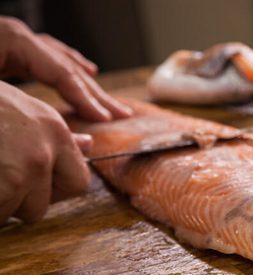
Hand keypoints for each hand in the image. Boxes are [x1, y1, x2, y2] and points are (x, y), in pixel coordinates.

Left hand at [0, 16, 131, 120]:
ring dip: (86, 82)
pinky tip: (85, 71)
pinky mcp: (7, 47)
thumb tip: (85, 143)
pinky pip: (46, 57)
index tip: (107, 121)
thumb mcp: (0, 98)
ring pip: (60, 61)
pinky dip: (68, 67)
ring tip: (107, 100)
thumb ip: (42, 118)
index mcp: (15, 40)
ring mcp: (13, 40)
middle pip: (67, 67)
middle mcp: (18, 36)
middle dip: (96, 94)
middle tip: (123, 114)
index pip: (63, 75)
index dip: (87, 100)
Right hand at [0, 81, 90, 222]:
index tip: (32, 184)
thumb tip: (88, 145)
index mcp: (54, 131)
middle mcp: (41, 153)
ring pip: (11, 214)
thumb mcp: (22, 108)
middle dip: (17, 202)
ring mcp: (16, 172)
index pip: (78, 183)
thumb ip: (55, 134)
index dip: (55, 190)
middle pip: (40, 207)